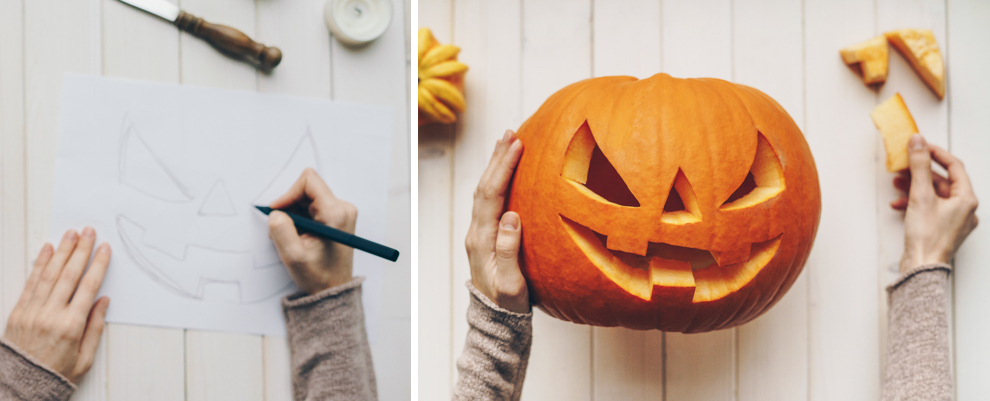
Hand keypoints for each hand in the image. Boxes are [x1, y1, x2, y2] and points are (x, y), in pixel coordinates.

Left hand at [4, 228, 110, 383]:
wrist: (21, 385)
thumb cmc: (56, 374)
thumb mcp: (85, 357)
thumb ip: (94, 327)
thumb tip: (102, 301)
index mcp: (70, 326)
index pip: (87, 287)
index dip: (97, 265)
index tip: (104, 249)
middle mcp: (50, 315)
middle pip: (68, 275)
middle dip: (80, 250)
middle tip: (88, 231)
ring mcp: (32, 311)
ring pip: (49, 274)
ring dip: (61, 251)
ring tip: (70, 234)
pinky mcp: (19, 311)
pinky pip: (31, 283)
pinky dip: (39, 264)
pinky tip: (46, 250)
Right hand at [268, 168, 356, 294]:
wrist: (334, 289)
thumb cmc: (318, 275)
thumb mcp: (293, 256)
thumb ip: (281, 230)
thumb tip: (275, 212)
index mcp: (336, 213)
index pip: (309, 181)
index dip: (288, 194)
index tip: (278, 212)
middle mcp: (343, 208)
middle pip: (307, 189)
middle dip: (290, 207)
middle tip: (283, 231)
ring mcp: (342, 212)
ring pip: (308, 199)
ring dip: (294, 215)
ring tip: (292, 237)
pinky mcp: (337, 217)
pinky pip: (313, 207)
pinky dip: (301, 219)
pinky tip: (299, 237)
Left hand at [464, 130, 528, 312]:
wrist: (496, 321)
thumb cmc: (508, 305)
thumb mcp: (511, 283)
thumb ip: (509, 250)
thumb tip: (511, 216)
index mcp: (482, 240)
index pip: (491, 195)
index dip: (503, 168)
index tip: (517, 145)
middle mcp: (477, 233)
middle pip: (484, 187)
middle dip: (497, 158)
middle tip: (511, 133)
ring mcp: (480, 233)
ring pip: (485, 192)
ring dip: (496, 166)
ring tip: (508, 142)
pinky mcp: (486, 236)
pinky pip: (490, 201)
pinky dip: (499, 180)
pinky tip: (508, 171)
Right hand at [891, 135, 978, 273]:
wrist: (921, 268)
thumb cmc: (927, 237)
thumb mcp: (921, 195)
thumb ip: (919, 166)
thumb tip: (918, 142)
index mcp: (967, 199)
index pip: (954, 166)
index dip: (936, 153)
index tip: (920, 145)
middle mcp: (965, 210)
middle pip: (942, 182)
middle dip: (920, 172)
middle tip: (904, 165)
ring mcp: (954, 221)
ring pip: (934, 196)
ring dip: (914, 187)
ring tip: (897, 184)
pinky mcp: (942, 230)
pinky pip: (929, 209)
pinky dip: (914, 203)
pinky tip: (899, 204)